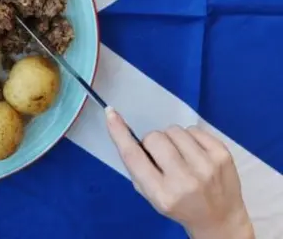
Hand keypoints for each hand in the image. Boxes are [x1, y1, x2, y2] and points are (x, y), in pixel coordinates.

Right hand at [105, 108, 253, 238]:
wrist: (219, 219)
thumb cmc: (179, 206)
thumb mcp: (152, 195)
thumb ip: (139, 168)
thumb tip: (124, 131)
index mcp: (162, 194)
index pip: (134, 157)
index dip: (119, 133)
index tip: (110, 114)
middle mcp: (185, 180)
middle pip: (154, 138)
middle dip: (152, 142)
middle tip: (160, 156)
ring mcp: (207, 166)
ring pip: (174, 130)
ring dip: (171, 139)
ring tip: (180, 155)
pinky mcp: (222, 154)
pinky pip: (193, 129)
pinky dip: (189, 137)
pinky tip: (194, 153)